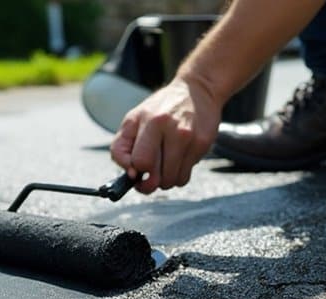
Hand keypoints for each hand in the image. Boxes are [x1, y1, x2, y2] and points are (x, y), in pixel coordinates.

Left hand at [111, 76, 220, 192]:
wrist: (197, 91)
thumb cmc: (160, 108)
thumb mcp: (133, 120)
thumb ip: (122, 147)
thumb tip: (130, 174)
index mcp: (151, 121)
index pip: (140, 161)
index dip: (136, 171)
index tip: (136, 171)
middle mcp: (171, 128)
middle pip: (157, 176)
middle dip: (150, 182)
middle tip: (149, 175)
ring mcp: (189, 137)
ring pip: (172, 181)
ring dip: (165, 180)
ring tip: (163, 165)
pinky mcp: (202, 144)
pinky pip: (185, 176)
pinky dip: (178, 175)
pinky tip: (177, 160)